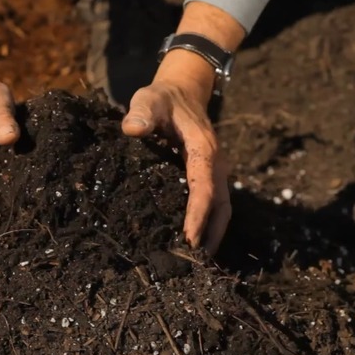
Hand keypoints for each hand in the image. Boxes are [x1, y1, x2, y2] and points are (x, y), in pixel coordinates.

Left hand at [122, 81, 230, 254]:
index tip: (189, 239)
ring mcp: (215, 172)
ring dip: (213, 235)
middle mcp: (215, 165)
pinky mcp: (209, 177)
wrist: (183, 92)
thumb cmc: (163, 99)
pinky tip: (194, 243)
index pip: (204, 188)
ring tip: (196, 261)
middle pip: (221, 206)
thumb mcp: (149, 100)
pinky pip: (214, 205)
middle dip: (210, 234)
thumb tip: (132, 129)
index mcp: (204, 150)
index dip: (197, 215)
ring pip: (222, 209)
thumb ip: (141, 113)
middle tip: (193, 262)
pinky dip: (208, 225)